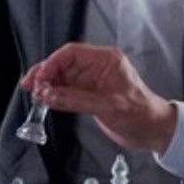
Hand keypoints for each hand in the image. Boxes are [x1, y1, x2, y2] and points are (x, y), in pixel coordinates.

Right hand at [21, 43, 177, 153]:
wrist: (153, 130)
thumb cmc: (142, 113)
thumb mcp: (109, 106)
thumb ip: (77, 100)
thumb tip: (50, 95)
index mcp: (106, 60)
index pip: (72, 53)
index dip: (52, 63)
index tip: (40, 77)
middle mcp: (97, 68)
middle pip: (63, 64)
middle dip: (45, 74)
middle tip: (31, 85)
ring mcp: (92, 82)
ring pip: (62, 78)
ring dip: (48, 86)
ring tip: (36, 95)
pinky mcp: (89, 95)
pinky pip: (66, 91)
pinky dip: (54, 95)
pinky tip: (46, 101)